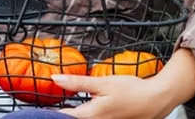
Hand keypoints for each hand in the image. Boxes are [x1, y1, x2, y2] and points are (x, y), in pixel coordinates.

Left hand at [50, 74, 177, 118]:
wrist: (155, 100)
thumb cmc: (131, 90)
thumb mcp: (103, 82)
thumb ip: (78, 83)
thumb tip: (56, 79)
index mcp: (90, 115)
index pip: (62, 117)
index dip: (48, 112)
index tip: (39, 107)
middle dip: (60, 113)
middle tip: (50, 105)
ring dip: (74, 113)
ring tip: (66, 106)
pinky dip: (86, 114)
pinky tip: (85, 108)